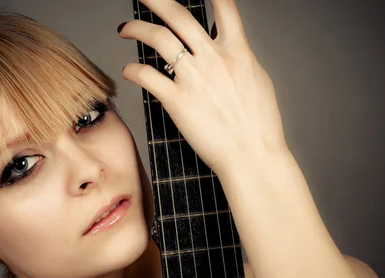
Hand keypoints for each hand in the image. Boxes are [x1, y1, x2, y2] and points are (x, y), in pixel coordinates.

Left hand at [119, 0, 286, 175]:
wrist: (252, 156)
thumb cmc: (258, 125)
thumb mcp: (256, 80)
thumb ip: (238, 59)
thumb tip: (230, 47)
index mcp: (237, 52)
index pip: (224, 6)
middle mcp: (213, 59)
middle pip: (179, 15)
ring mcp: (194, 78)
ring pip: (158, 39)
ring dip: (136, 29)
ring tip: (126, 29)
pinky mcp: (177, 101)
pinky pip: (146, 76)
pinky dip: (132, 70)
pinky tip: (129, 70)